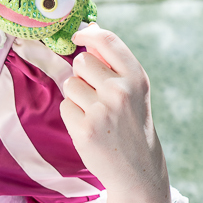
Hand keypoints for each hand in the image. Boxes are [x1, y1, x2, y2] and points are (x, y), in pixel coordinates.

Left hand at [60, 23, 162, 195]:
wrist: (137, 168)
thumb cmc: (131, 124)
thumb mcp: (134, 91)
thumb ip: (112, 64)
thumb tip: (87, 34)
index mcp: (136, 77)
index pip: (107, 41)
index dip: (87, 33)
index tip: (78, 35)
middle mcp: (120, 91)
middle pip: (81, 62)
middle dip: (82, 74)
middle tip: (96, 94)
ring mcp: (101, 110)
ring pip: (70, 84)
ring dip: (76, 96)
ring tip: (95, 113)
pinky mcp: (84, 129)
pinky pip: (64, 106)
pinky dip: (72, 115)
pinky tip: (89, 127)